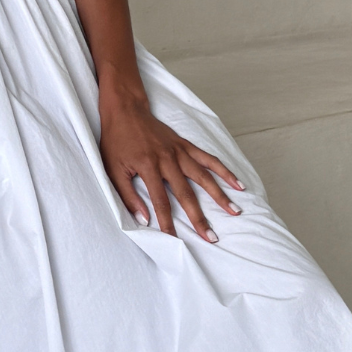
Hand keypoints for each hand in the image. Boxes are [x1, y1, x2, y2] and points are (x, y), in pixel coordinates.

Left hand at [99, 95, 243, 242]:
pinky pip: (209, 159)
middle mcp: (168, 160)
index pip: (161, 202)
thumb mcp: (113, 170)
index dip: (168, 223)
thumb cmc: (117, 141)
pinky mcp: (186, 145)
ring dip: (220, 196)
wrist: (126, 110)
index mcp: (148, 167)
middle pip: (187, 194)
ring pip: (204, 177)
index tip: (175, 241)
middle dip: (199, 218)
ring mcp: (180, 152)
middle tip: (211, 237)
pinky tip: (237, 183)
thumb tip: (143, 220)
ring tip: (234, 212)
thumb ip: (128, 196)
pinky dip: (224, 171)